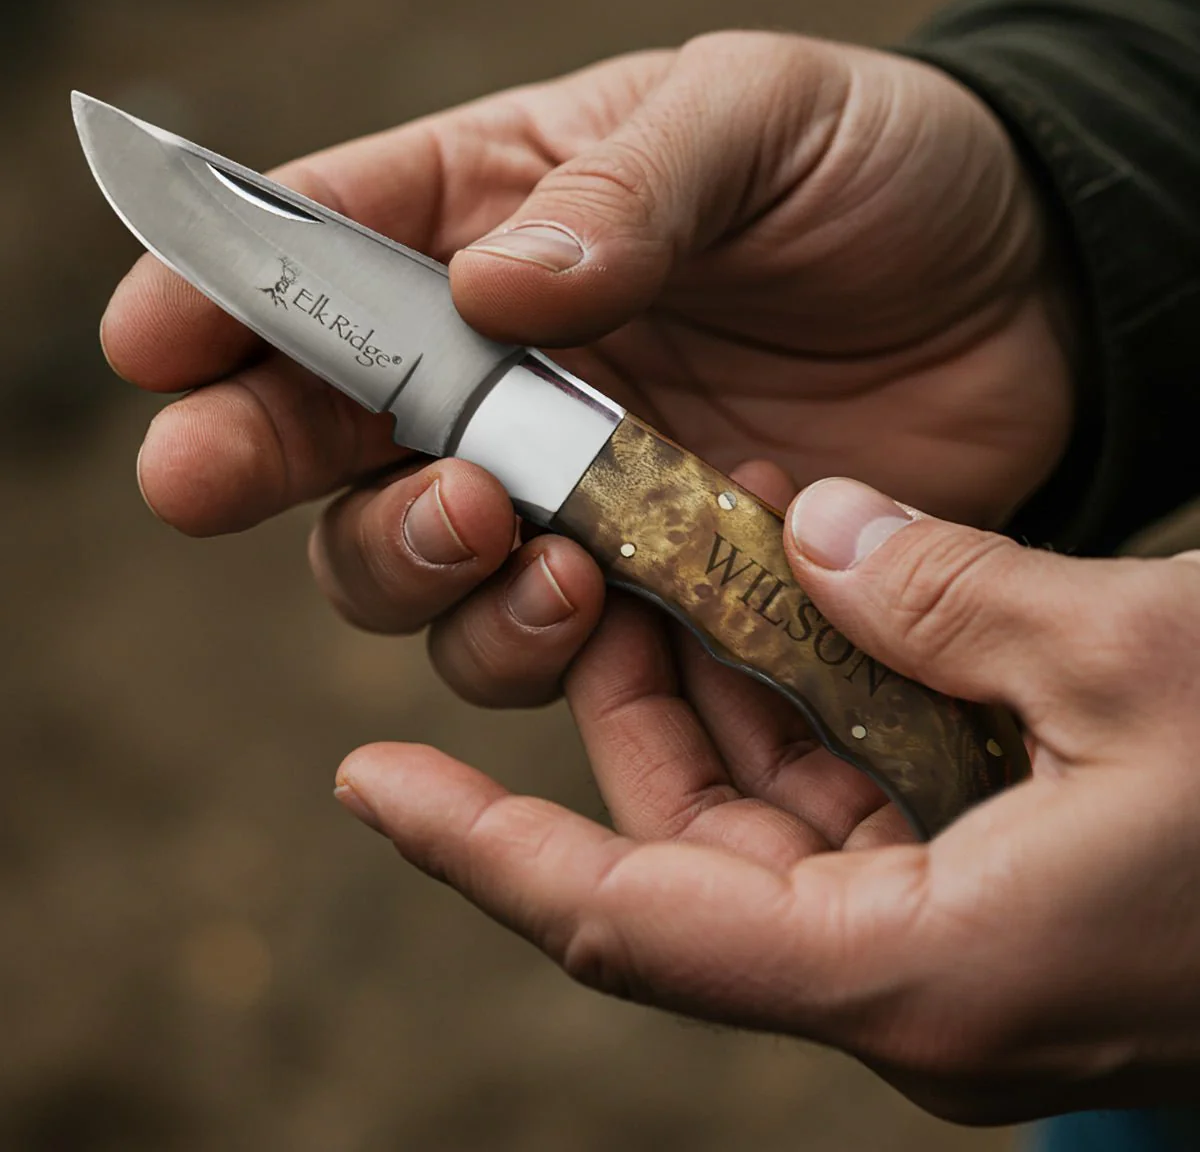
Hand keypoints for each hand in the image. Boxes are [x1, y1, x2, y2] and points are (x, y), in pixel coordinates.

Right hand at [102, 31, 1074, 713]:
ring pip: (414, 567)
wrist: (1020, 298)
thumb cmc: (881, 174)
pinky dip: (534, 647)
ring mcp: (566, 486)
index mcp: (498, 217)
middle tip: (213, 475)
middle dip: (252, 460)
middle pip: (326, 439)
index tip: (151, 344)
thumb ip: (630, 191)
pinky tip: (587, 603)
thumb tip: (491, 290)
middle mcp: (503, 369)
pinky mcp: (644, 582)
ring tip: (496, 533)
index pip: (325, 256)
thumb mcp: (762, 120)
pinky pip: (543, 647)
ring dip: (411, 568)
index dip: (220, 299)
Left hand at [335, 477, 1199, 1123]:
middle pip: (688, 853)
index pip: (629, 922)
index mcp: (922, 967)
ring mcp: (951, 940)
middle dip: (625, 714)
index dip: (483, 853)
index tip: (369, 784)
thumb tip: (813, 526)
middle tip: (585, 576)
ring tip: (676, 563)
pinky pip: (851, 802)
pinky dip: (811, 706)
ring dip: (718, 695)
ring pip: (764, 820)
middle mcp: (912, 978)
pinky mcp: (994, 892)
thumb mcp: (1137, 657)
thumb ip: (947, 592)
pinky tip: (802, 604)